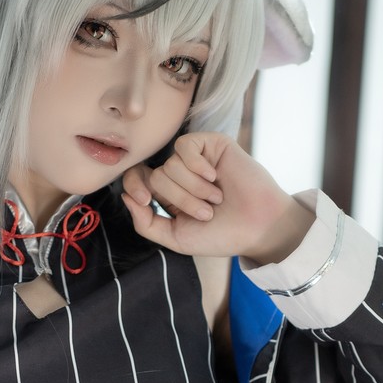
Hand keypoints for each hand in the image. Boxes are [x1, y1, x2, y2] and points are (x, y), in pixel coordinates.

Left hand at [121, 132, 313, 262]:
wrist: (257, 227)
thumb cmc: (221, 235)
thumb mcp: (176, 238)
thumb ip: (146, 224)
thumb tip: (125, 197)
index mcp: (169, 196)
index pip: (137, 178)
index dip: (134, 186)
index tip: (144, 200)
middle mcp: (180, 175)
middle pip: (156, 177)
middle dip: (179, 200)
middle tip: (207, 212)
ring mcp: (195, 159)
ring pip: (171, 164)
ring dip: (193, 189)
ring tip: (216, 198)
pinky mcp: (211, 144)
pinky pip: (185, 146)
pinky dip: (197, 166)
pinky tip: (214, 176)